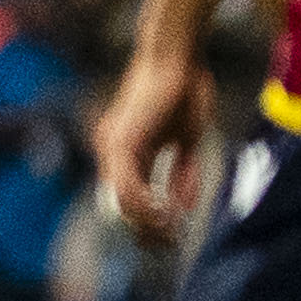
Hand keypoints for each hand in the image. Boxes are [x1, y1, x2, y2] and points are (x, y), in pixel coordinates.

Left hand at [95, 51, 214, 244]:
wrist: (177, 55)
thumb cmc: (186, 89)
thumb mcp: (189, 141)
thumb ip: (183, 174)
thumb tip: (183, 208)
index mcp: (128, 151)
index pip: (129, 198)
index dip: (147, 224)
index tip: (169, 239)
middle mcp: (112, 151)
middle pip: (120, 207)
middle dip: (146, 232)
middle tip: (169, 245)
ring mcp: (113, 147)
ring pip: (121, 202)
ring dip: (146, 223)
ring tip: (170, 233)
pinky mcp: (122, 143)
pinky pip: (127, 187)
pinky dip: (145, 206)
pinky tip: (165, 214)